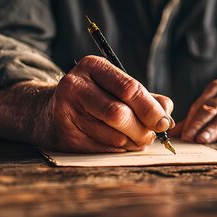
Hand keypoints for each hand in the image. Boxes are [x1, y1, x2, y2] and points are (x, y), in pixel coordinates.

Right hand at [0, 55, 173, 152]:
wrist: (48, 111)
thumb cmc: (95, 98)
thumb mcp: (118, 88)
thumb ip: (147, 99)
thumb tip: (168, 117)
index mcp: (93, 66)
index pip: (130, 89)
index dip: (151, 109)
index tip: (164, 123)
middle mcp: (75, 85)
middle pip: (119, 114)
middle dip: (142, 130)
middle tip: (150, 136)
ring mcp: (66, 110)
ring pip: (112, 135)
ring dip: (132, 143)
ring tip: (136, 139)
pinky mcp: (63, 135)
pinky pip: (102, 148)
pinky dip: (118, 149)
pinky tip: (119, 144)